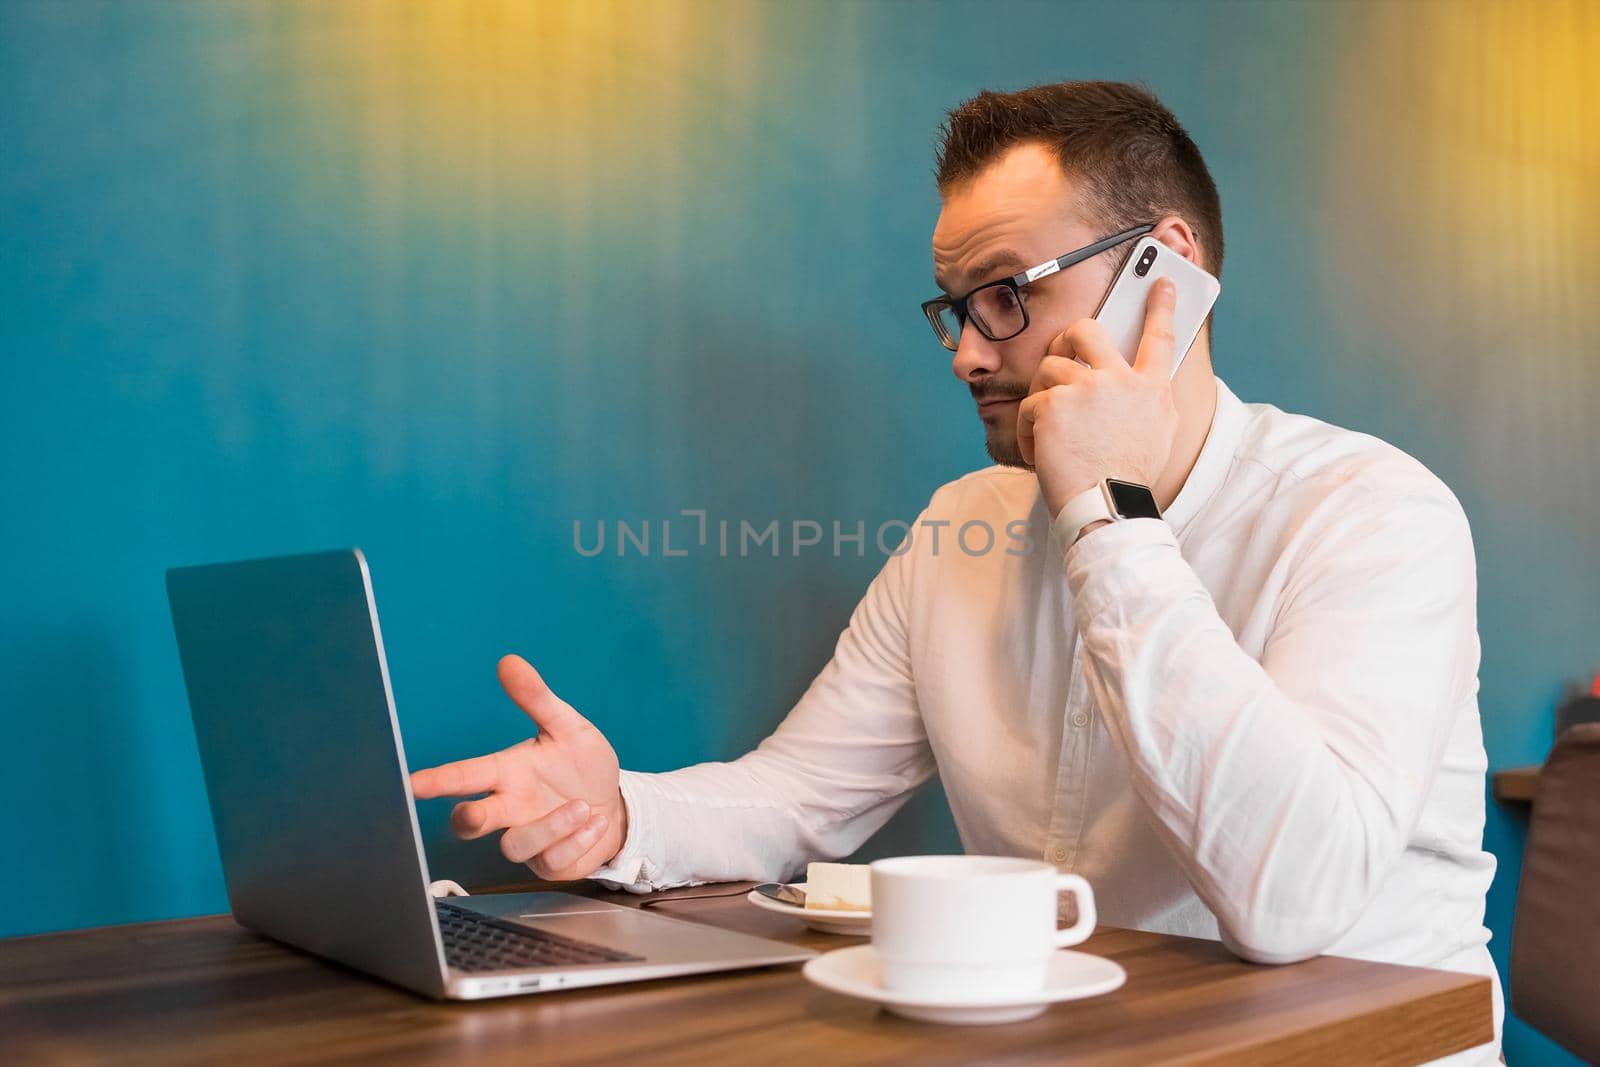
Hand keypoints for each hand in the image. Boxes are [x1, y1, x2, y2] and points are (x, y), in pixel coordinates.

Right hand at [410, 655, 625, 879]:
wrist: (617, 803)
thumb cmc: (582, 765)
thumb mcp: (567, 727)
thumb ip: (538, 698)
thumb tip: (510, 661)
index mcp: (507, 772)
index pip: (464, 775)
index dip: (435, 780)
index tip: (410, 784)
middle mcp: (509, 807)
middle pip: (470, 821)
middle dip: (467, 818)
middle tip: (475, 814)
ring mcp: (527, 838)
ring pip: (515, 844)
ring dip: (551, 825)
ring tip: (584, 806)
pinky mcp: (549, 863)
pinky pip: (553, 859)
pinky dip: (579, 839)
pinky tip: (596, 822)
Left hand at [1017, 277, 1180, 517]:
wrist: (1108, 508)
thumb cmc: (1126, 480)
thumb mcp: (1157, 436)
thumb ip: (1147, 403)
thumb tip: (1139, 385)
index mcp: (1153, 390)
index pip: (1161, 338)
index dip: (1162, 307)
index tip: (1163, 283)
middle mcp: (1122, 381)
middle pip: (1086, 331)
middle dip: (1066, 338)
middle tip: (1060, 355)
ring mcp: (1087, 388)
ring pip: (1050, 366)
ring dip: (1042, 396)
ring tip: (1046, 431)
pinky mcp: (1054, 403)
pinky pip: (1030, 403)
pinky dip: (1028, 430)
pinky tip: (1038, 453)